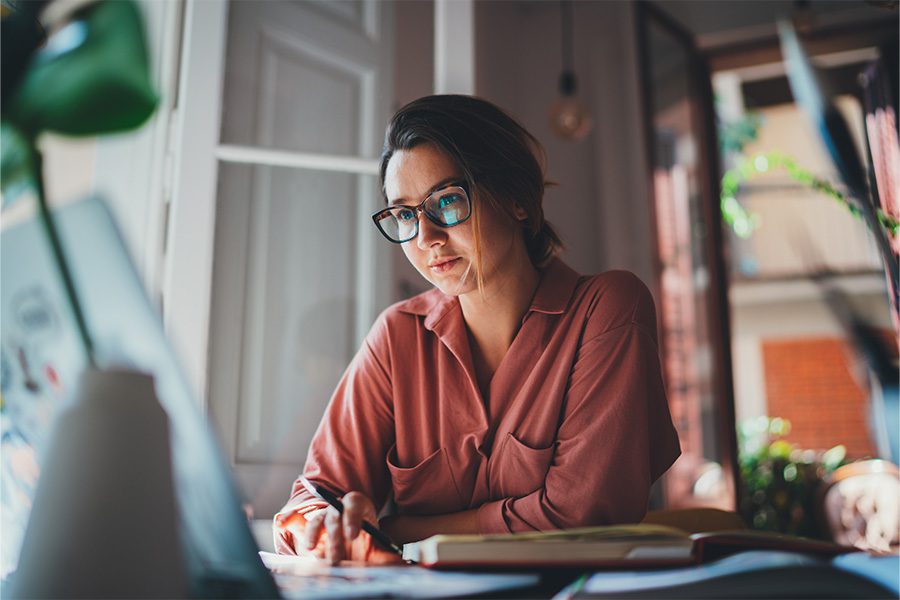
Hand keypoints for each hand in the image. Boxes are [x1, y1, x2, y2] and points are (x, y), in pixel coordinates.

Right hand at [275, 492, 401, 564]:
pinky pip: (297, 522)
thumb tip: (403, 566)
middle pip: (334, 514)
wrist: (360, 555)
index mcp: (360, 508)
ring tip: (311, 549)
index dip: (352, 517)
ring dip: (313, 534)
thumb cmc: (372, 551)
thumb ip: (389, 557)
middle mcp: (340, 510)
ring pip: (317, 520)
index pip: (354, 503)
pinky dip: (288, 520)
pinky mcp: (311, 531)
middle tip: (337, 557)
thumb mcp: (383, 553)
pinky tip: (281, 522)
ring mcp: (324, 519)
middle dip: (334, 535)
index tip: (354, 535)